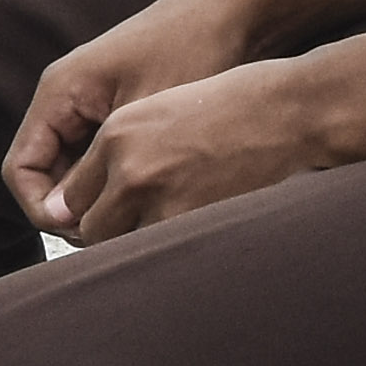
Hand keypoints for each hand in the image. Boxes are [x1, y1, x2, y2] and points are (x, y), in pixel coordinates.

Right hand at [4, 0, 269, 232]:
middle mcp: (66, 99)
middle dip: (71, 211)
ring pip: (74, 172)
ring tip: (135, 222)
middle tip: (114, 237)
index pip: (21, 170)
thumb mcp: (143, 119)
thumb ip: (98, 170)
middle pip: (45, 176)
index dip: (43, 211)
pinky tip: (150, 199)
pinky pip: (100, 160)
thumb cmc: (191, 51)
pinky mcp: (117, 112)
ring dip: (96, 199)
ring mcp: (91, 105)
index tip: (84, 234)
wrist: (235, 11)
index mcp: (59, 92)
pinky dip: (116, 183)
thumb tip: (66, 221)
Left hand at [45, 53, 343, 244]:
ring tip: (162, 238)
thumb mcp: (162, 114)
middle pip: (91, 230)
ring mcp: (160, 198)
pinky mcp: (192, 223)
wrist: (291, 112)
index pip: (73, 198)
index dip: (85, 215)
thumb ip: (118, 155)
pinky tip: (186, 243)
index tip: (103, 221)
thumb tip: (84, 210)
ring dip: (138, 249)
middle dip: (108, 237)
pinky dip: (168, 256)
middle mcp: (128, 167)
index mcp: (117, 134)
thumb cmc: (234, 109)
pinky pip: (161, 256)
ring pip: (124, 249)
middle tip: (135, 235)